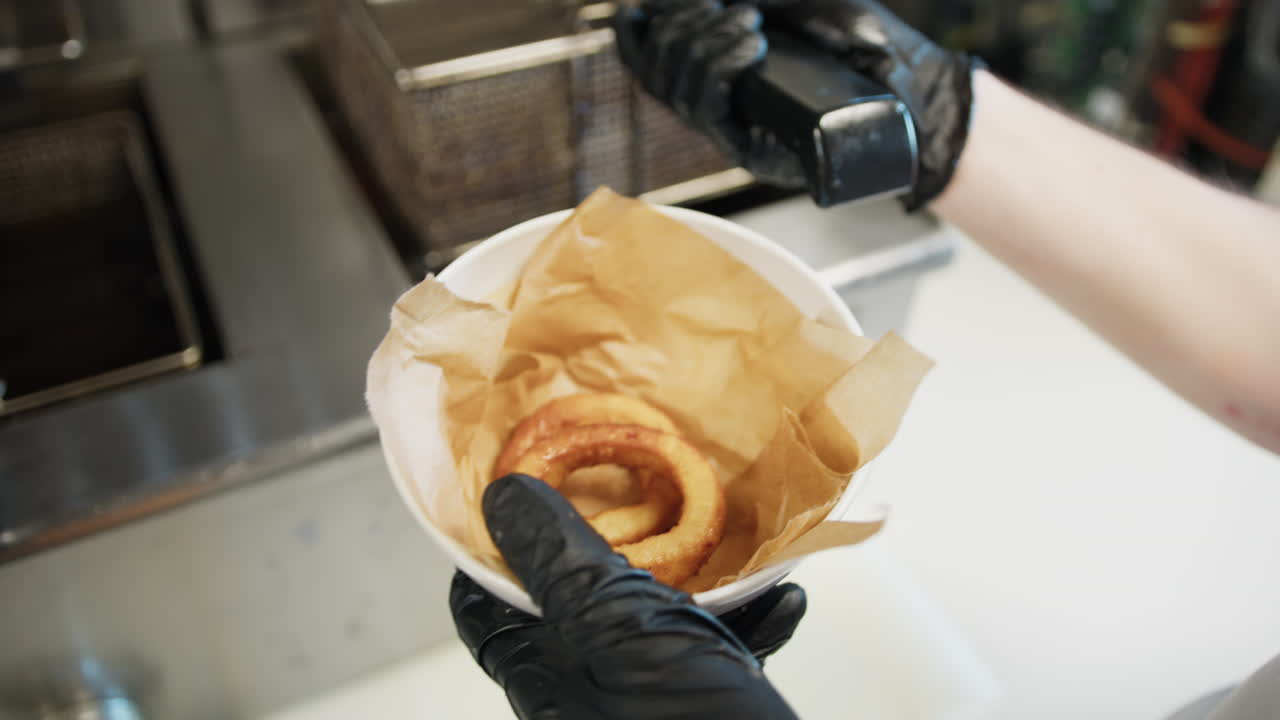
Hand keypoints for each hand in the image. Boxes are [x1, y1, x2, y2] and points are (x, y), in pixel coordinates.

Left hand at [450, 473, 805, 719]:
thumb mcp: (614, 627)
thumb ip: (559, 563)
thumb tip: (505, 499)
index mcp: (541, 673)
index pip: (485, 597)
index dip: (498, 534)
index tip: (529, 478)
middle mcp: (582, 689)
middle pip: (574, 594)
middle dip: (611, 538)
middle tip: (643, 486)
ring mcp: (642, 700)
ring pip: (649, 614)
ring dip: (693, 576)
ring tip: (727, 543)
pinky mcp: (697, 708)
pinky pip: (711, 649)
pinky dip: (744, 622)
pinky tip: (780, 603)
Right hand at [613, 0, 979, 208]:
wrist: (913, 90)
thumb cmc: (867, 45)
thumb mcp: (812, 7)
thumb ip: (773, 2)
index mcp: (720, 74)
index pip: (651, 62)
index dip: (637, 35)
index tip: (649, 4)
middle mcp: (720, 105)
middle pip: (660, 74)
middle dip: (680, 29)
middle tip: (725, 6)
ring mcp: (734, 130)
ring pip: (678, 92)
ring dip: (703, 46)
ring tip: (748, 21)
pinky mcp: (753, 153)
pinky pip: (710, 116)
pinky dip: (721, 73)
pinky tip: (748, 45)